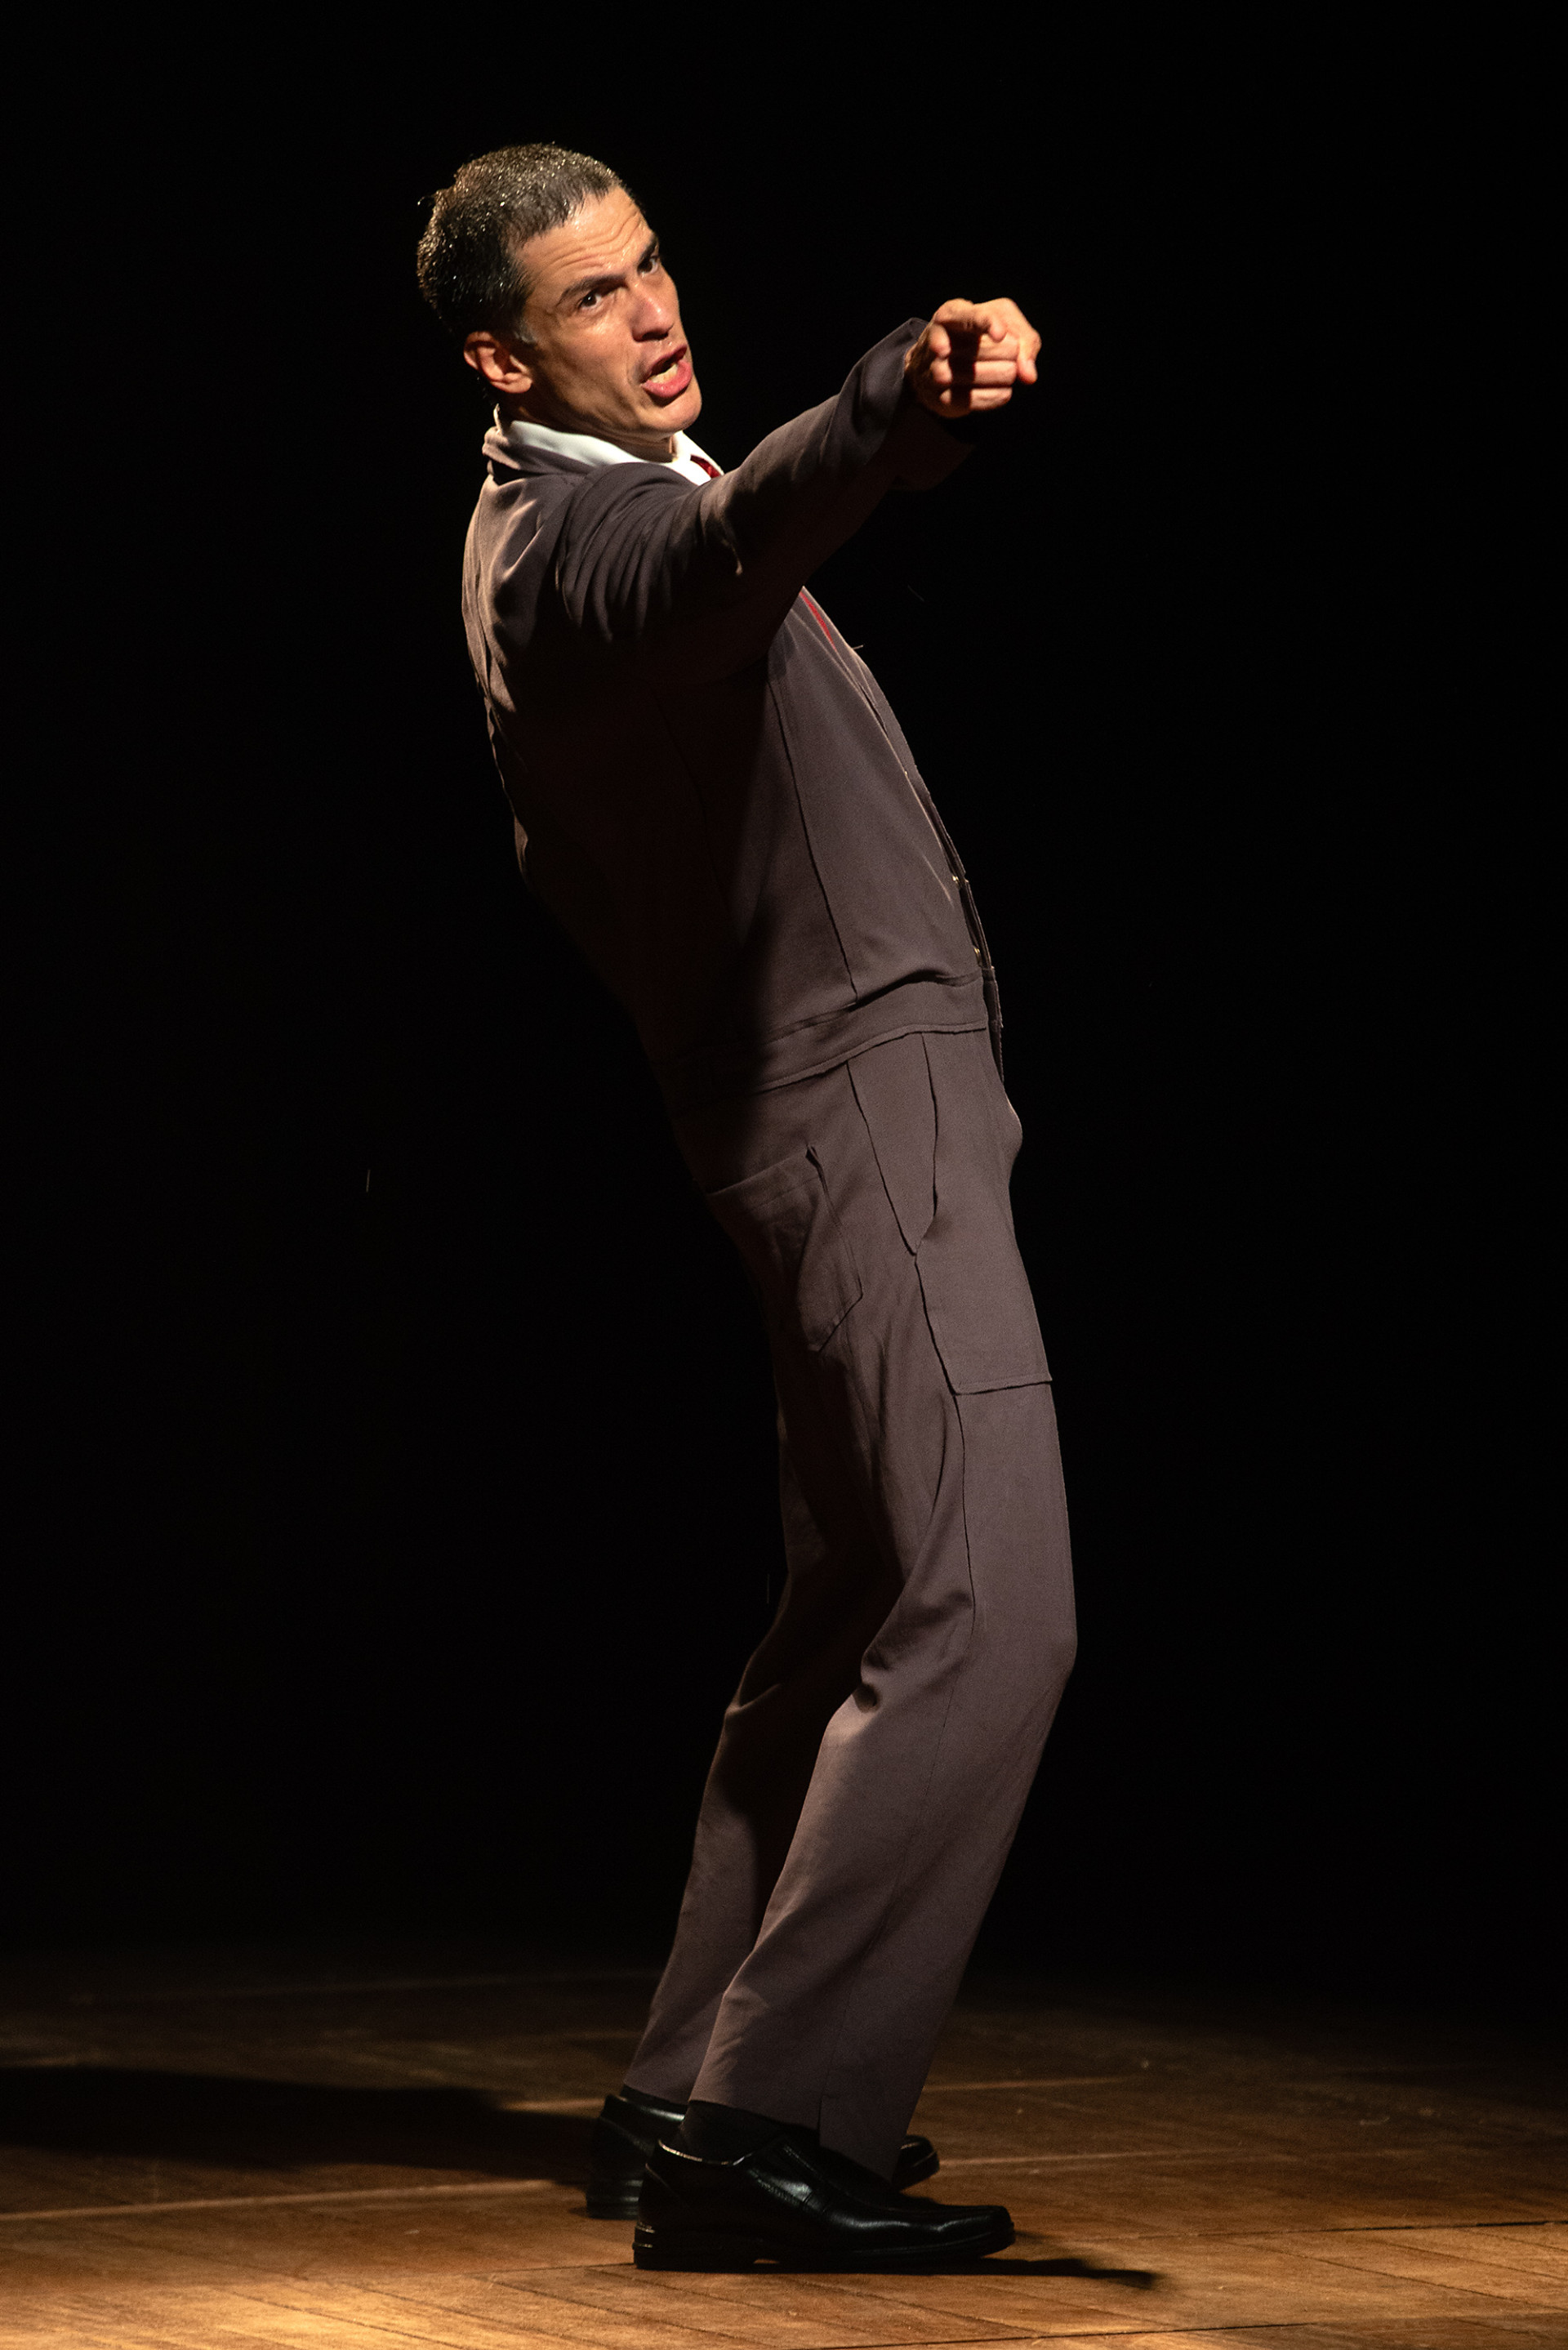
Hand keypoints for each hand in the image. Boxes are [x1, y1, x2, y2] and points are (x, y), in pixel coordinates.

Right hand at [904, 298, 1040, 417]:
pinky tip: (1004, 390)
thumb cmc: (976, 335)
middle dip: (1008, 353)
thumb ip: (1024, 339)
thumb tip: (1029, 375)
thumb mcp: (1003, 321)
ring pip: (977, 375)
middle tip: (1012, 354)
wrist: (938, 363)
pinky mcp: (942, 399)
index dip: (987, 324)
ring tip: (1007, 371)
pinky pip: (976, 400)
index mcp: (952, 314)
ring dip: (1003, 375)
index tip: (1000, 334)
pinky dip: (997, 395)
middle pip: (982, 349)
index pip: (970, 317)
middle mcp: (938, 342)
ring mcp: (935, 372)